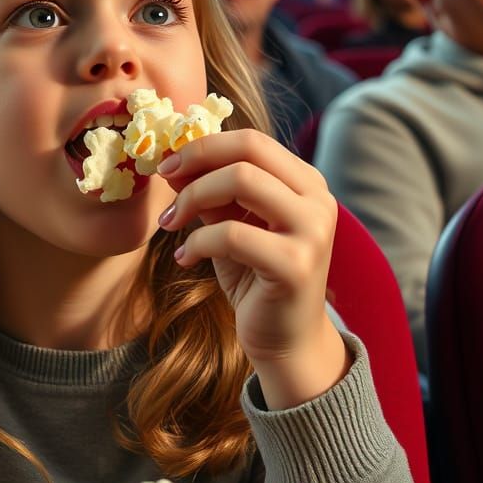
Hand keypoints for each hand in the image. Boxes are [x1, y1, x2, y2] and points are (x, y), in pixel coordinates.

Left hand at [157, 129, 348, 408]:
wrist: (286, 341)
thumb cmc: (256, 278)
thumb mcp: (231, 225)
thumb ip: (212, 193)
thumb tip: (174, 161)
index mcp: (306, 182)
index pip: (252, 141)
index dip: (204, 145)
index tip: (168, 163)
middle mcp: (318, 199)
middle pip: (247, 153)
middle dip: (195, 163)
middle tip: (164, 183)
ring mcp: (312, 231)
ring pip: (241, 182)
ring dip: (192, 198)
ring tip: (171, 224)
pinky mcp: (296, 265)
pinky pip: (231, 235)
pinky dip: (197, 242)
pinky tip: (185, 258)